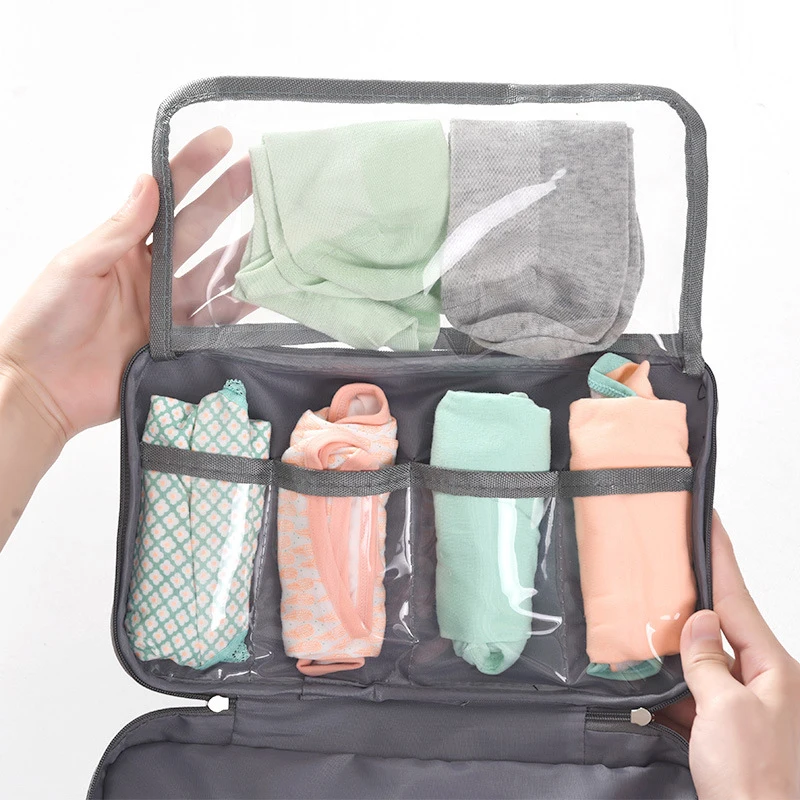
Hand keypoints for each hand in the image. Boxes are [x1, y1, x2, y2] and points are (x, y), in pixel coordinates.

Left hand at [0, 126, 252, 443]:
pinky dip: (242, 306)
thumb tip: (147, 184)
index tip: (220, 141)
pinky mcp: (181, 342)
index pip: (166, 199)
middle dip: (228, 199)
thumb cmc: (44, 323)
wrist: (42, 388)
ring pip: (216, 271)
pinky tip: (264, 289)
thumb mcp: (76, 266)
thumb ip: (117, 230)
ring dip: (244, 249)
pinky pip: (219, 320)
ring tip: (274, 227)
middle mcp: (152, 274)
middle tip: (258, 173)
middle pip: (199, 229)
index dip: (192, 169)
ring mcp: (169, 308)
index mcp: (125, 248)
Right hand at [663, 513, 799, 798]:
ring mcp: (736, 703)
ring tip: (640, 619)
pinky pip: (687, 690)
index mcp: (769, 666)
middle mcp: (757, 679)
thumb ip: (707, 660)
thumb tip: (696, 622)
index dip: (718, 554)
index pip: (735, 596)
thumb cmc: (755, 781)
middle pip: (716, 621)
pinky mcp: (717, 725)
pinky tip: (640, 678)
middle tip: (664, 560)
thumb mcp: (727, 711)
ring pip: (696, 657)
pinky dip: (663, 683)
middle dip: (688, 592)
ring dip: (669, 643)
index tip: (706, 518)